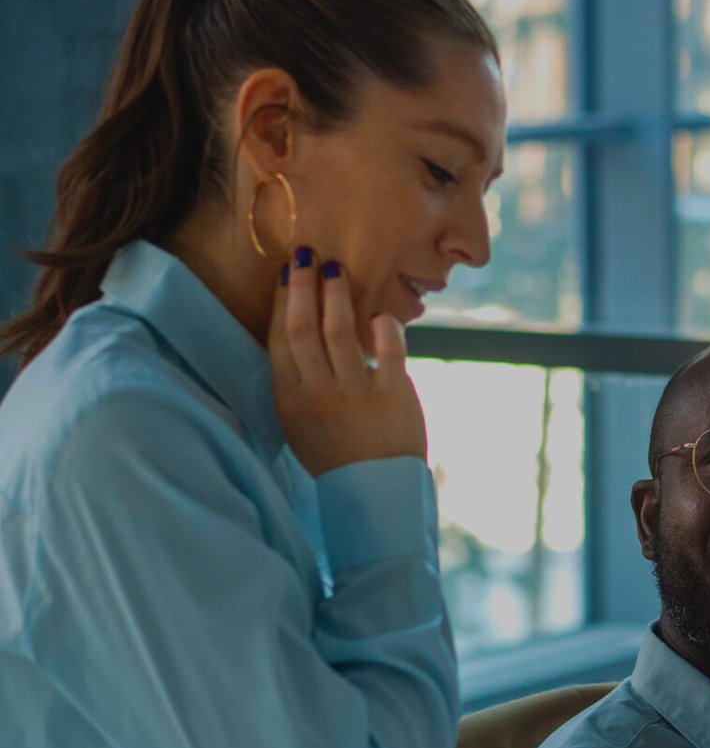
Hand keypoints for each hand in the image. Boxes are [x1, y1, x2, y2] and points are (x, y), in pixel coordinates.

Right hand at [269, 250, 426, 477]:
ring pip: (340, 332)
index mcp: (291, 399)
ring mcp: (354, 394)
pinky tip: (381, 315)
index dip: (283, 302)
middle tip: (307, 255)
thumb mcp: (299, 421)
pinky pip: (388, 351)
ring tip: (338, 270)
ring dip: (337, 296)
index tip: (287, 273)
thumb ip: (295, 380)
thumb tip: (291, 329)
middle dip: (303, 286)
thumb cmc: (335, 452)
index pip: (280, 339)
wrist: (374, 491)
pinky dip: (385, 327)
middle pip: (303, 327)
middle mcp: (318, 393)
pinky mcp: (392, 396)